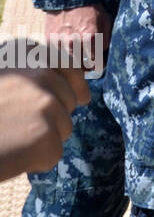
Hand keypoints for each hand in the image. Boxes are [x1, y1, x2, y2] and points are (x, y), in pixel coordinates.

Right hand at [0, 39, 91, 181]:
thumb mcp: (1, 77)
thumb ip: (29, 71)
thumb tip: (77, 84)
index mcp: (26, 55)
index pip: (69, 66)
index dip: (76, 83)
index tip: (81, 96)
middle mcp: (40, 75)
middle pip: (69, 101)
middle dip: (53, 116)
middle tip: (20, 126)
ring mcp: (46, 105)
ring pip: (63, 128)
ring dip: (42, 138)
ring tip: (9, 139)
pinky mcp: (46, 136)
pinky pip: (53, 153)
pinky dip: (34, 161)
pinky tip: (10, 156)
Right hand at [44, 3, 110, 74]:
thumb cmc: (90, 9)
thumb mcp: (105, 21)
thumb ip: (106, 40)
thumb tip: (103, 56)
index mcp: (90, 38)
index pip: (95, 62)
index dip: (99, 64)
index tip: (99, 63)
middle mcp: (73, 42)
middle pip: (81, 65)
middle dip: (86, 64)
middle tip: (88, 60)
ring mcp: (59, 42)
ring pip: (68, 61)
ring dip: (74, 59)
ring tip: (77, 51)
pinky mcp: (49, 40)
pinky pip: (57, 53)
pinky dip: (62, 52)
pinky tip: (66, 45)